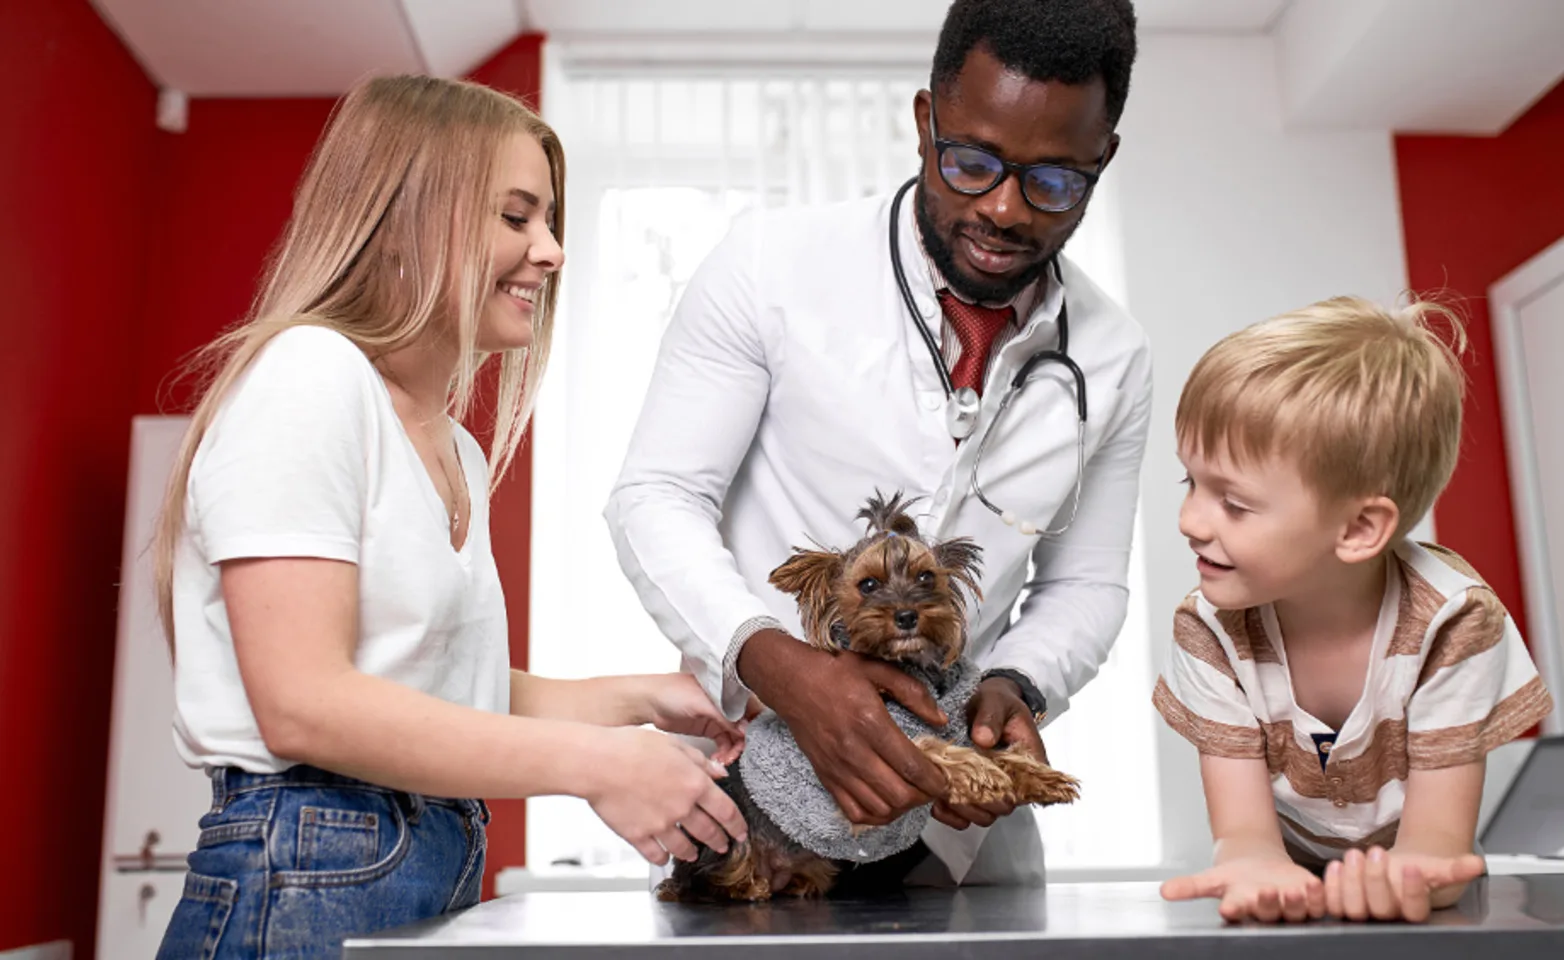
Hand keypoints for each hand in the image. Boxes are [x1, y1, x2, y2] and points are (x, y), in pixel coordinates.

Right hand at [583, 727, 747, 865]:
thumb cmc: (631, 747)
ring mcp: (660, 824)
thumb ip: (699, 761)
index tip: (740, 832)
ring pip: (684, 847)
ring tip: (693, 854)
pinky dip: (662, 857)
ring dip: (691, 852)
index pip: (726, 810)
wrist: (599, 762)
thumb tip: (719, 773)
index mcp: (695, 783)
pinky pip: (656, 854)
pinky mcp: (639, 836)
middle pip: (709, 831)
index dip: (737, 825)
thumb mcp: (673, 745)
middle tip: (723, 845)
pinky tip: (663, 856)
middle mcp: (682, 807)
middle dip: (719, 841)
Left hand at [637, 673, 745, 764]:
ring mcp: (717, 717)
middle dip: (741, 744)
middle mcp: (726, 704)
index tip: (745, 743)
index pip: (751, 711)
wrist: (648, 702)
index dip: (752, 729)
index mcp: (729, 692)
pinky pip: (723, 744)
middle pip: (744, 728)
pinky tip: (717, 761)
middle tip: (732, 757)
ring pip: (734, 738)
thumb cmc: (672, 692)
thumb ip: (726, 716)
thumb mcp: (702, 704)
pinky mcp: (708, 728)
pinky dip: (723, 754)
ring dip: (732, 752)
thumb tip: (745, 731)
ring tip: (723, 761)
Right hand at [737, 629, 950, 825]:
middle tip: (932, 786)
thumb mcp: (876, 669)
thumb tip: (941, 720)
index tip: (946, 780)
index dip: (935, 780)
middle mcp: (854, 752)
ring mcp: (838, 769)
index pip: (910, 766)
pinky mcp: (826, 778)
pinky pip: (854, 812)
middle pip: (898, 794)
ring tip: (912, 793)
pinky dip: (876, 816)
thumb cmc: (835, 672)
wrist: (791, 683)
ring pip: (879, 808)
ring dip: (902, 807)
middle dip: (923, 796)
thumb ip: (913, 692)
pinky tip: (886, 802)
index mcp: (870, 723)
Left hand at [932, 677, 1044, 829]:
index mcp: (1030, 761)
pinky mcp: (976, 792)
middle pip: (1002, 807)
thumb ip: (991, 717)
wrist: (985, 704)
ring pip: (984, 815)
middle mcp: (1015, 782)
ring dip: (963, 810)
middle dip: (978, 802)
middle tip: (954, 787)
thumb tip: (983, 739)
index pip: (1025, 789)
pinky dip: (952, 814)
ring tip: (942, 795)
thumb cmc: (998, 703)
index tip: (979, 780)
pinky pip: (967, 815)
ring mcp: (995, 790)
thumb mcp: (996, 701)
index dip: (1003, 791)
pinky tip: (937, 803)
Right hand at [1161, 858, 1325, 922]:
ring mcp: (1291, 908)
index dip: (1235, 909)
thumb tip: (1164, 892)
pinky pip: (1318, 903)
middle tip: (1264, 891)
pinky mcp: (1311, 900)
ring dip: (1296, 902)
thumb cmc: (1236, 879)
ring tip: (1293, 888)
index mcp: (1242, 906)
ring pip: (1295, 911)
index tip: (1228, 907)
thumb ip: (1190, 886)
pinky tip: (1316, 883)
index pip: (1237, 911)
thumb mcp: (1212, 878)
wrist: (1261, 868)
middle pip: (1268, 912)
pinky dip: (1319, 894)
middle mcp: (1267, 911)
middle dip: (1267, 904)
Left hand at [1323, 846, 1484, 921]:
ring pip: (1354, 908)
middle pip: (1382, 908)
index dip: (1413, 891)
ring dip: (1352, 881)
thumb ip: (1454, 868)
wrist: (1390, 870)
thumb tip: (1476, 864)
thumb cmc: (1411, 871)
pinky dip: (1330, 886)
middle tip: (1376, 852)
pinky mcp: (1341, 906)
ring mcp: (1363, 914)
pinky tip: (1335, 866)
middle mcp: (1388, 917)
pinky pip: (1332, 903)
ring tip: (1354, 855)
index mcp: (1413, 910)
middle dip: (1377, 879)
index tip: (1412, 867)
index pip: (1416, 909)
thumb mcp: (1432, 868)